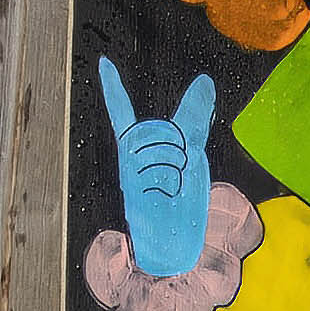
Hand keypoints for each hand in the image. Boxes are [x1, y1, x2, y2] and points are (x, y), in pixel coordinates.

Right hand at [100, 60, 216, 277]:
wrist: (173, 247)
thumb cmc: (180, 202)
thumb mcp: (191, 154)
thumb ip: (194, 118)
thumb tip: (205, 80)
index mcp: (138, 148)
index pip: (122, 112)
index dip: (114, 88)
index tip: (104, 63)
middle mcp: (129, 159)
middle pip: (161, 130)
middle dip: (182, 147)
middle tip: (179, 175)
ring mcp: (129, 176)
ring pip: (165, 151)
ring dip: (182, 170)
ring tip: (175, 191)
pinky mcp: (135, 194)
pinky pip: (157, 172)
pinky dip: (173, 182)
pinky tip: (169, 194)